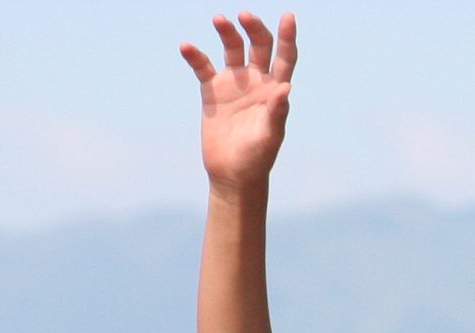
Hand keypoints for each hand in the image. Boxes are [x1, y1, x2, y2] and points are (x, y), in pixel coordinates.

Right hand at [181, 12, 297, 190]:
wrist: (232, 175)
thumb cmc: (256, 158)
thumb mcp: (269, 136)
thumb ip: (277, 112)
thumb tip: (286, 88)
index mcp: (275, 89)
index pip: (285, 57)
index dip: (287, 37)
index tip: (288, 17)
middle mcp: (256, 80)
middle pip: (258, 45)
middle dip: (254, 28)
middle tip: (245, 15)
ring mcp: (234, 83)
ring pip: (232, 48)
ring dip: (227, 32)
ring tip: (220, 19)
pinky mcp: (212, 91)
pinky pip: (203, 67)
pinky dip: (195, 56)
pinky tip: (187, 47)